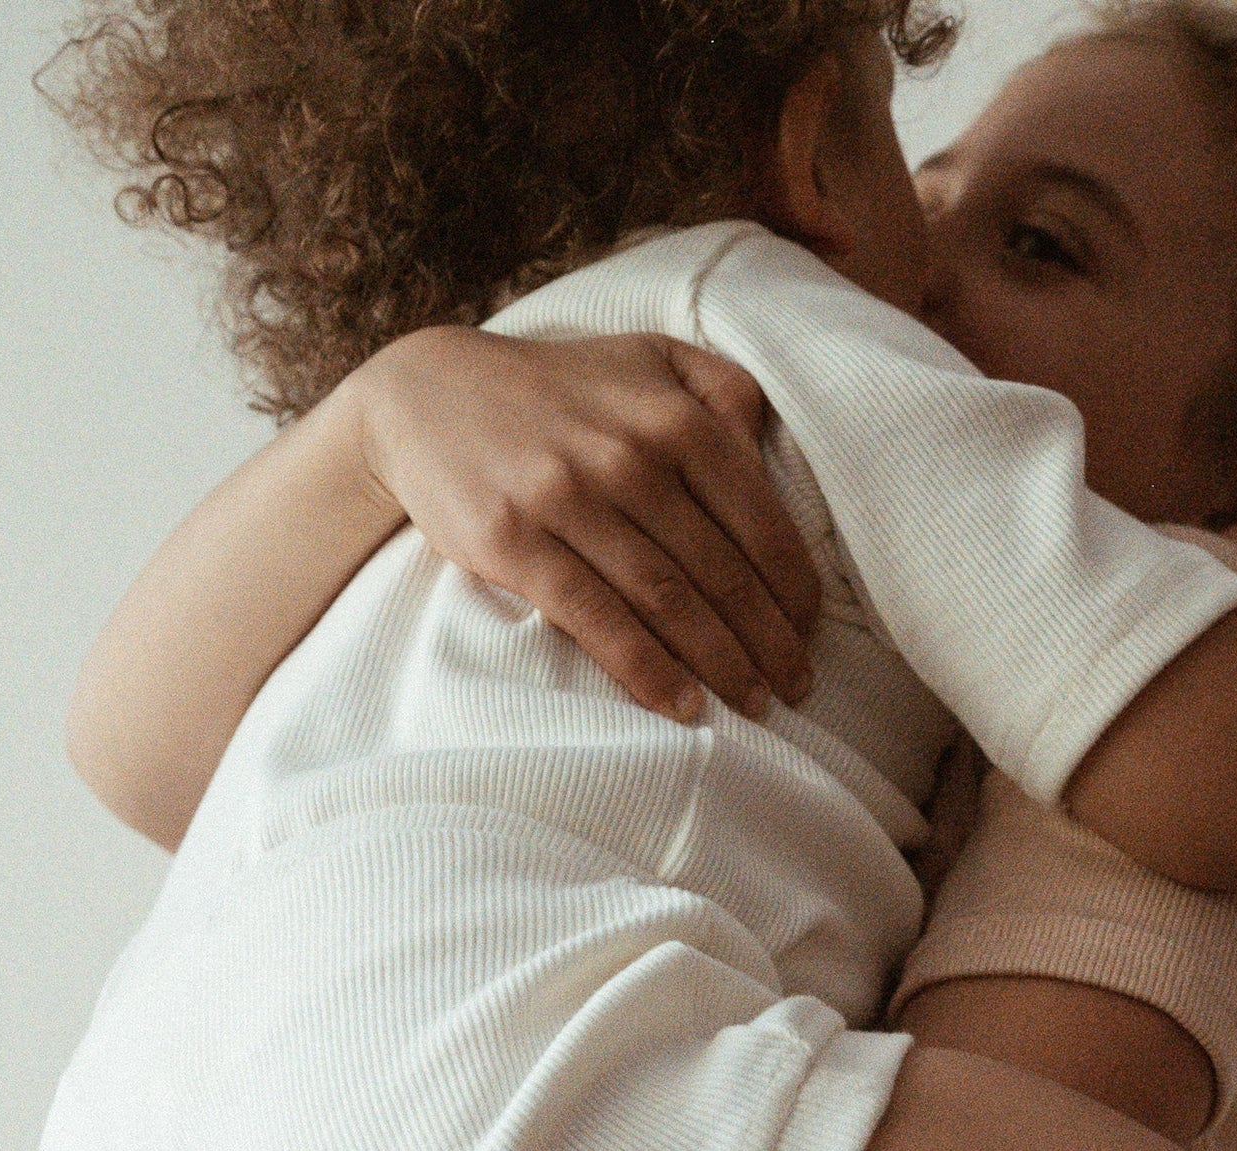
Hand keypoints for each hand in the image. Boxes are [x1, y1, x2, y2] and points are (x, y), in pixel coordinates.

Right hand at [353, 326, 822, 724]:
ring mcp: (569, 498)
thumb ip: (720, 391)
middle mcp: (628, 455)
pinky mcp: (515, 541)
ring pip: (667, 600)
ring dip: (720, 664)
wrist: (426, 395)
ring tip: (753, 706)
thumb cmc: (557, 390)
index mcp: (674, 415)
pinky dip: (647, 671)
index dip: (792, 588)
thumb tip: (775, 451)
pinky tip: (681, 706)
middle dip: (768, 640)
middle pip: (719, 570)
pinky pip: (596, 620)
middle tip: (796, 689)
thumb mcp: (647, 358)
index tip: (810, 635)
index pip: (758, 518)